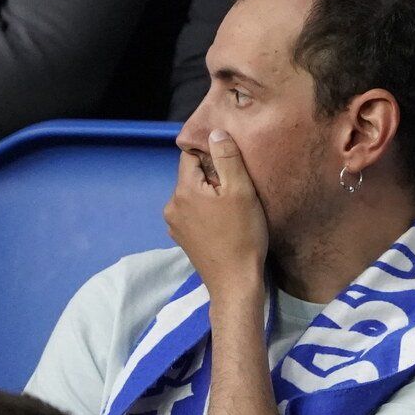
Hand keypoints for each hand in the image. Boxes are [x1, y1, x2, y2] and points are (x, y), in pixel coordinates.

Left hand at [166, 130, 268, 302]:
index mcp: (183, 190)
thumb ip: (227, 158)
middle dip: (213, 175)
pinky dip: (206, 211)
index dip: (212, 154)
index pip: (190, 155)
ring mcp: (175, 225)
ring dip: (210, 194)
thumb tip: (215, 132)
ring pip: (193, 195)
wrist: (235, 282)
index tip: (232, 163)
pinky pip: (193, 213)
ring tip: (234, 206)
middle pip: (192, 176)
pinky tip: (225, 222)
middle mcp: (172, 205)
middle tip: (239, 187)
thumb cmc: (242, 234)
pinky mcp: (183, 239)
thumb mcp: (241, 191)